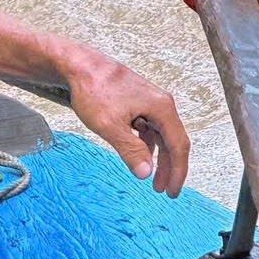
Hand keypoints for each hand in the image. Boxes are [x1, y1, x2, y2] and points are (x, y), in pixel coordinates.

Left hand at [66, 52, 190, 196]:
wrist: (80, 67)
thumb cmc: (95, 90)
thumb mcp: (111, 126)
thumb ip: (130, 150)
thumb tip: (146, 173)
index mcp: (161, 108)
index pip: (178, 145)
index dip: (178, 170)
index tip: (172, 190)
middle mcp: (161, 104)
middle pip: (173, 141)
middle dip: (170, 167)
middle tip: (164, 190)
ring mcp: (151, 103)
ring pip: (161, 136)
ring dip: (158, 158)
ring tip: (151, 178)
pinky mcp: (139, 104)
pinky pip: (150, 129)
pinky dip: (147, 146)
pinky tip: (139, 155)